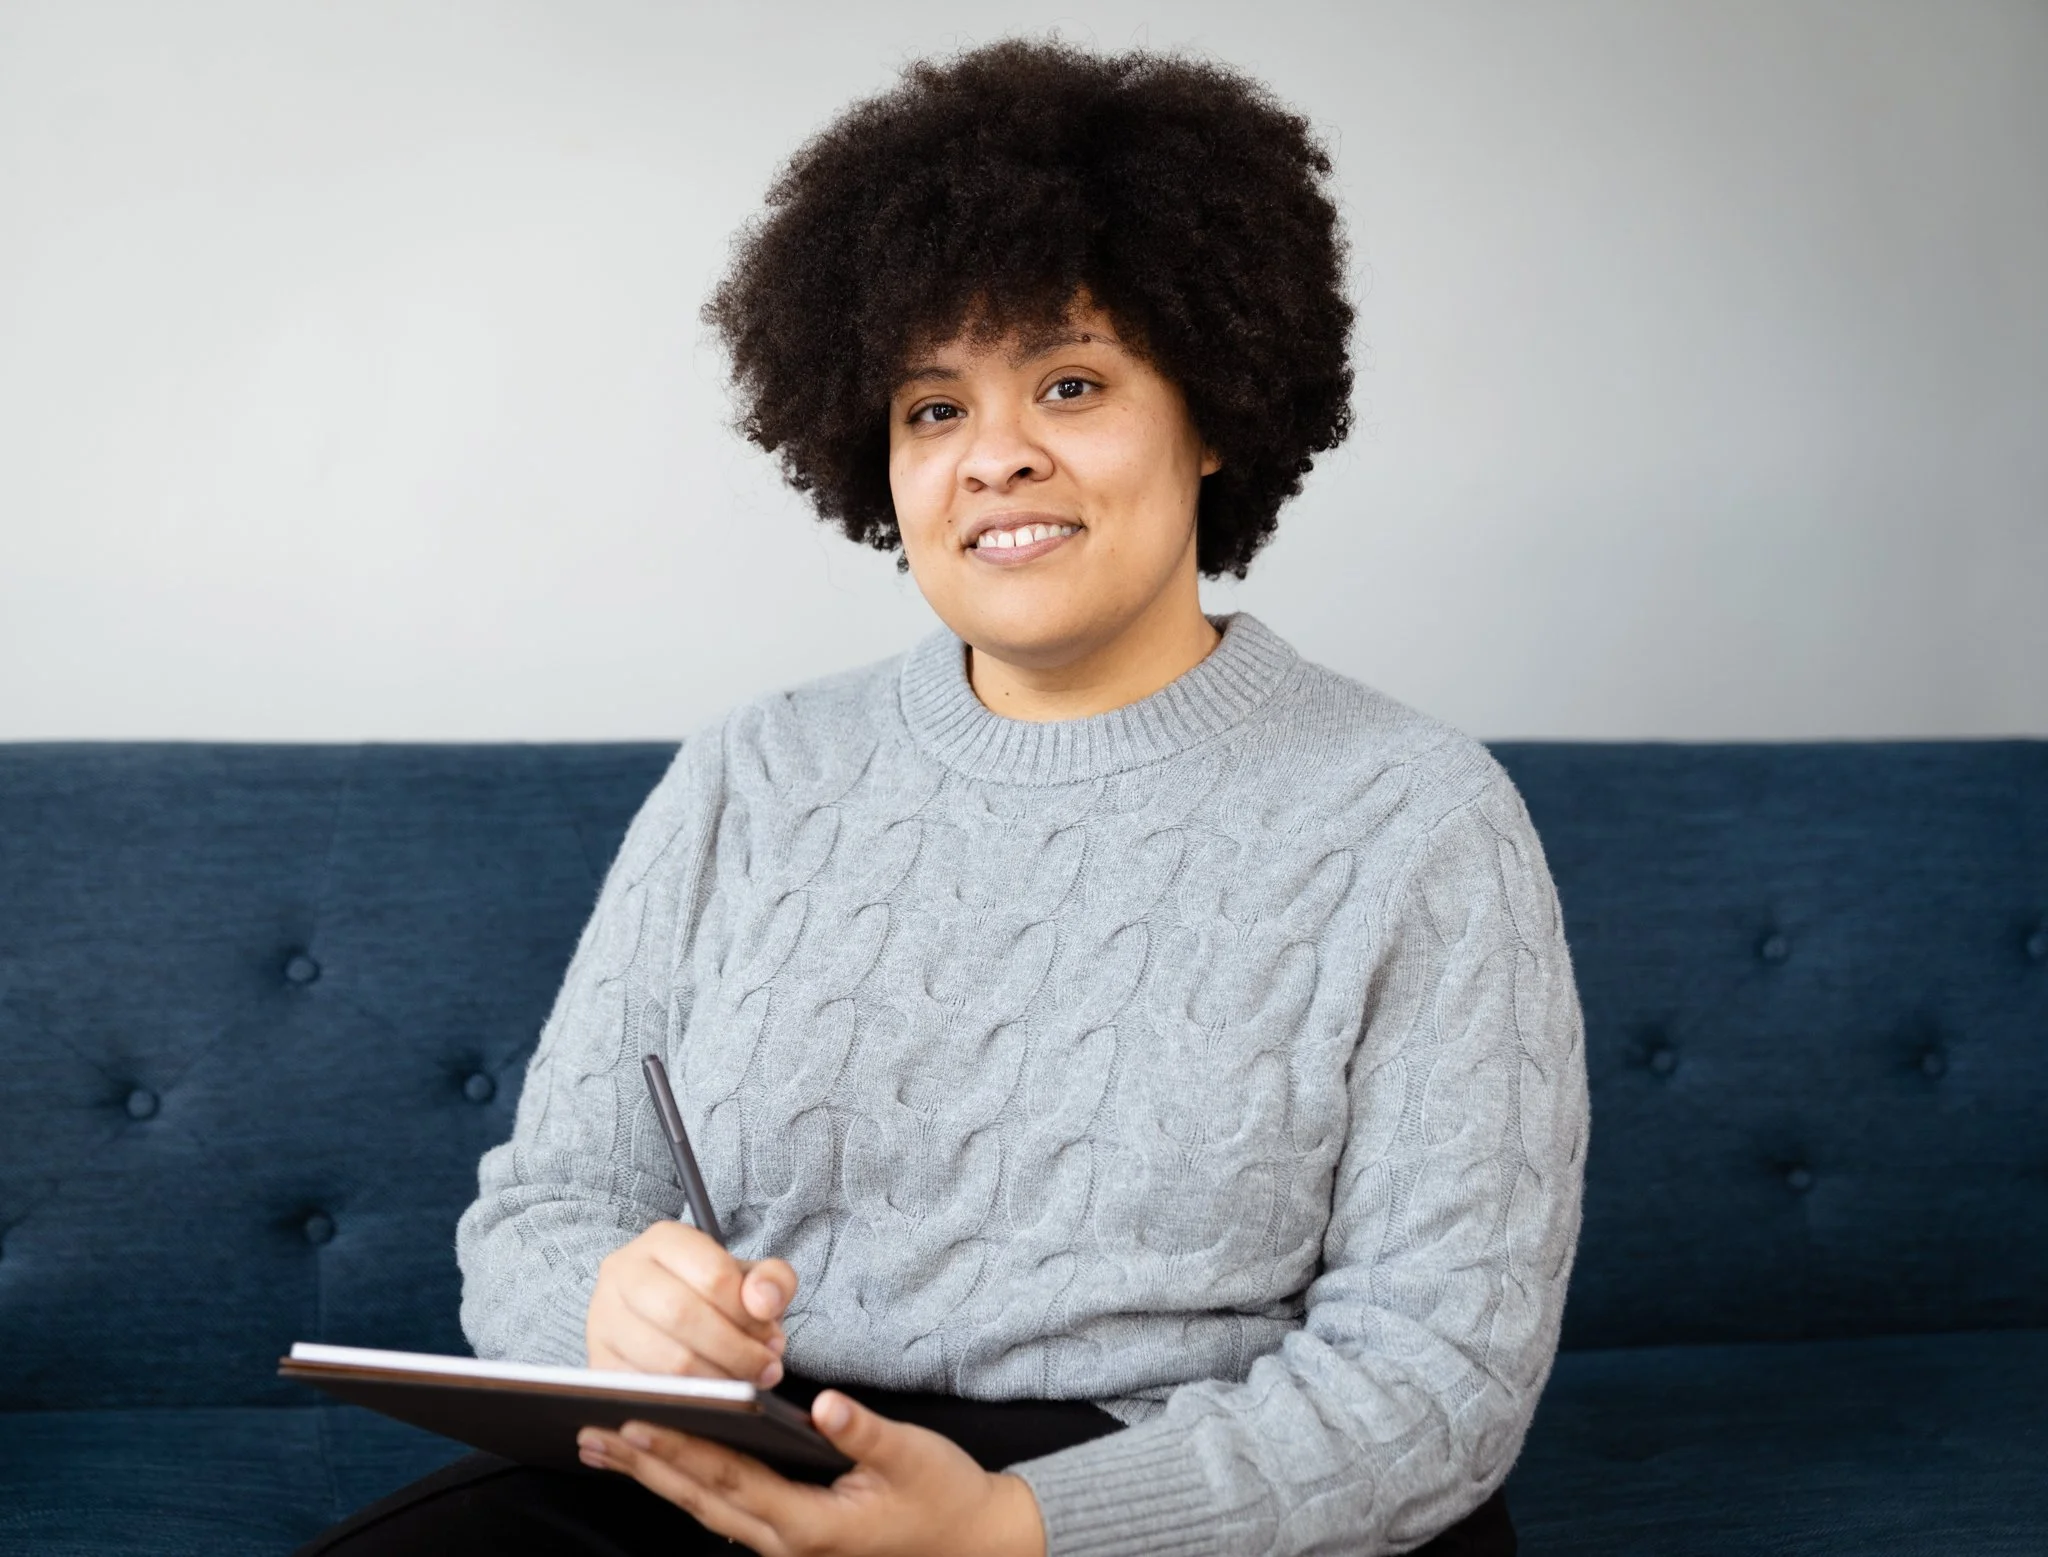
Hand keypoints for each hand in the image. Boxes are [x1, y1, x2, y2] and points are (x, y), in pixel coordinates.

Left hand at [576, 1389, 1046, 1556]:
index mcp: (809, 1522)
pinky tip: (661, 1463)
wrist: (971, 1539)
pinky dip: (685, 1482)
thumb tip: (824, 1403)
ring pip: (704, 1508)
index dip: (682, 1447)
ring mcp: (783, 1542)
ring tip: (604, 1446)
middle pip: (700, 1498)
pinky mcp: (787, 1533)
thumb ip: (864, 1432)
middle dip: (643, 1464)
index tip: (636, 1418)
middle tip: (590, 1433)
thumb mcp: (912, 1455)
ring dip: (653, 1476)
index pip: (730, 1478)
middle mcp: (785, 1540)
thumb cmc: (941, 1493)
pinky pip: (722, 1508)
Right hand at [586, 1221, 797, 1388]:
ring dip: (716, 1381)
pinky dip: (685, 1402)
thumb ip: (771, 1281)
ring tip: (745, 1386)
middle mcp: (623, 1272)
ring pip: (663, 1360)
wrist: (662, 1312)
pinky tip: (711, 1400)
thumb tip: (765, 1303)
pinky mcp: (597, 1362)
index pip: (713, 1275)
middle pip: (683, 1315)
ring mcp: (602, 1318)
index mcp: (664, 1240)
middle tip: (766, 1370)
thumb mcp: (748, 1278)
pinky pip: (644, 1392)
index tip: (773, 1339)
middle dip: (734, 1351)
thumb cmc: (710, 1295)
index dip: (750, 1314)